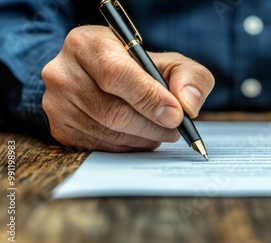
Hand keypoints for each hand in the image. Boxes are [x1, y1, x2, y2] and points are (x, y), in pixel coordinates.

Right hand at [41, 26, 213, 151]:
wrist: (103, 79)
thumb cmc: (139, 69)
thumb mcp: (169, 63)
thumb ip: (190, 77)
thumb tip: (188, 105)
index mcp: (87, 43)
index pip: (116, 74)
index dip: (149, 97)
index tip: (176, 114)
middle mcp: (63, 72)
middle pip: (113, 111)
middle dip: (153, 125)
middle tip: (176, 129)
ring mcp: (57, 103)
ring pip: (109, 133)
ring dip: (144, 138)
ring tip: (160, 130)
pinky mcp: (60, 130)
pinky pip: (101, 147)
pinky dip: (129, 147)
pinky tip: (140, 136)